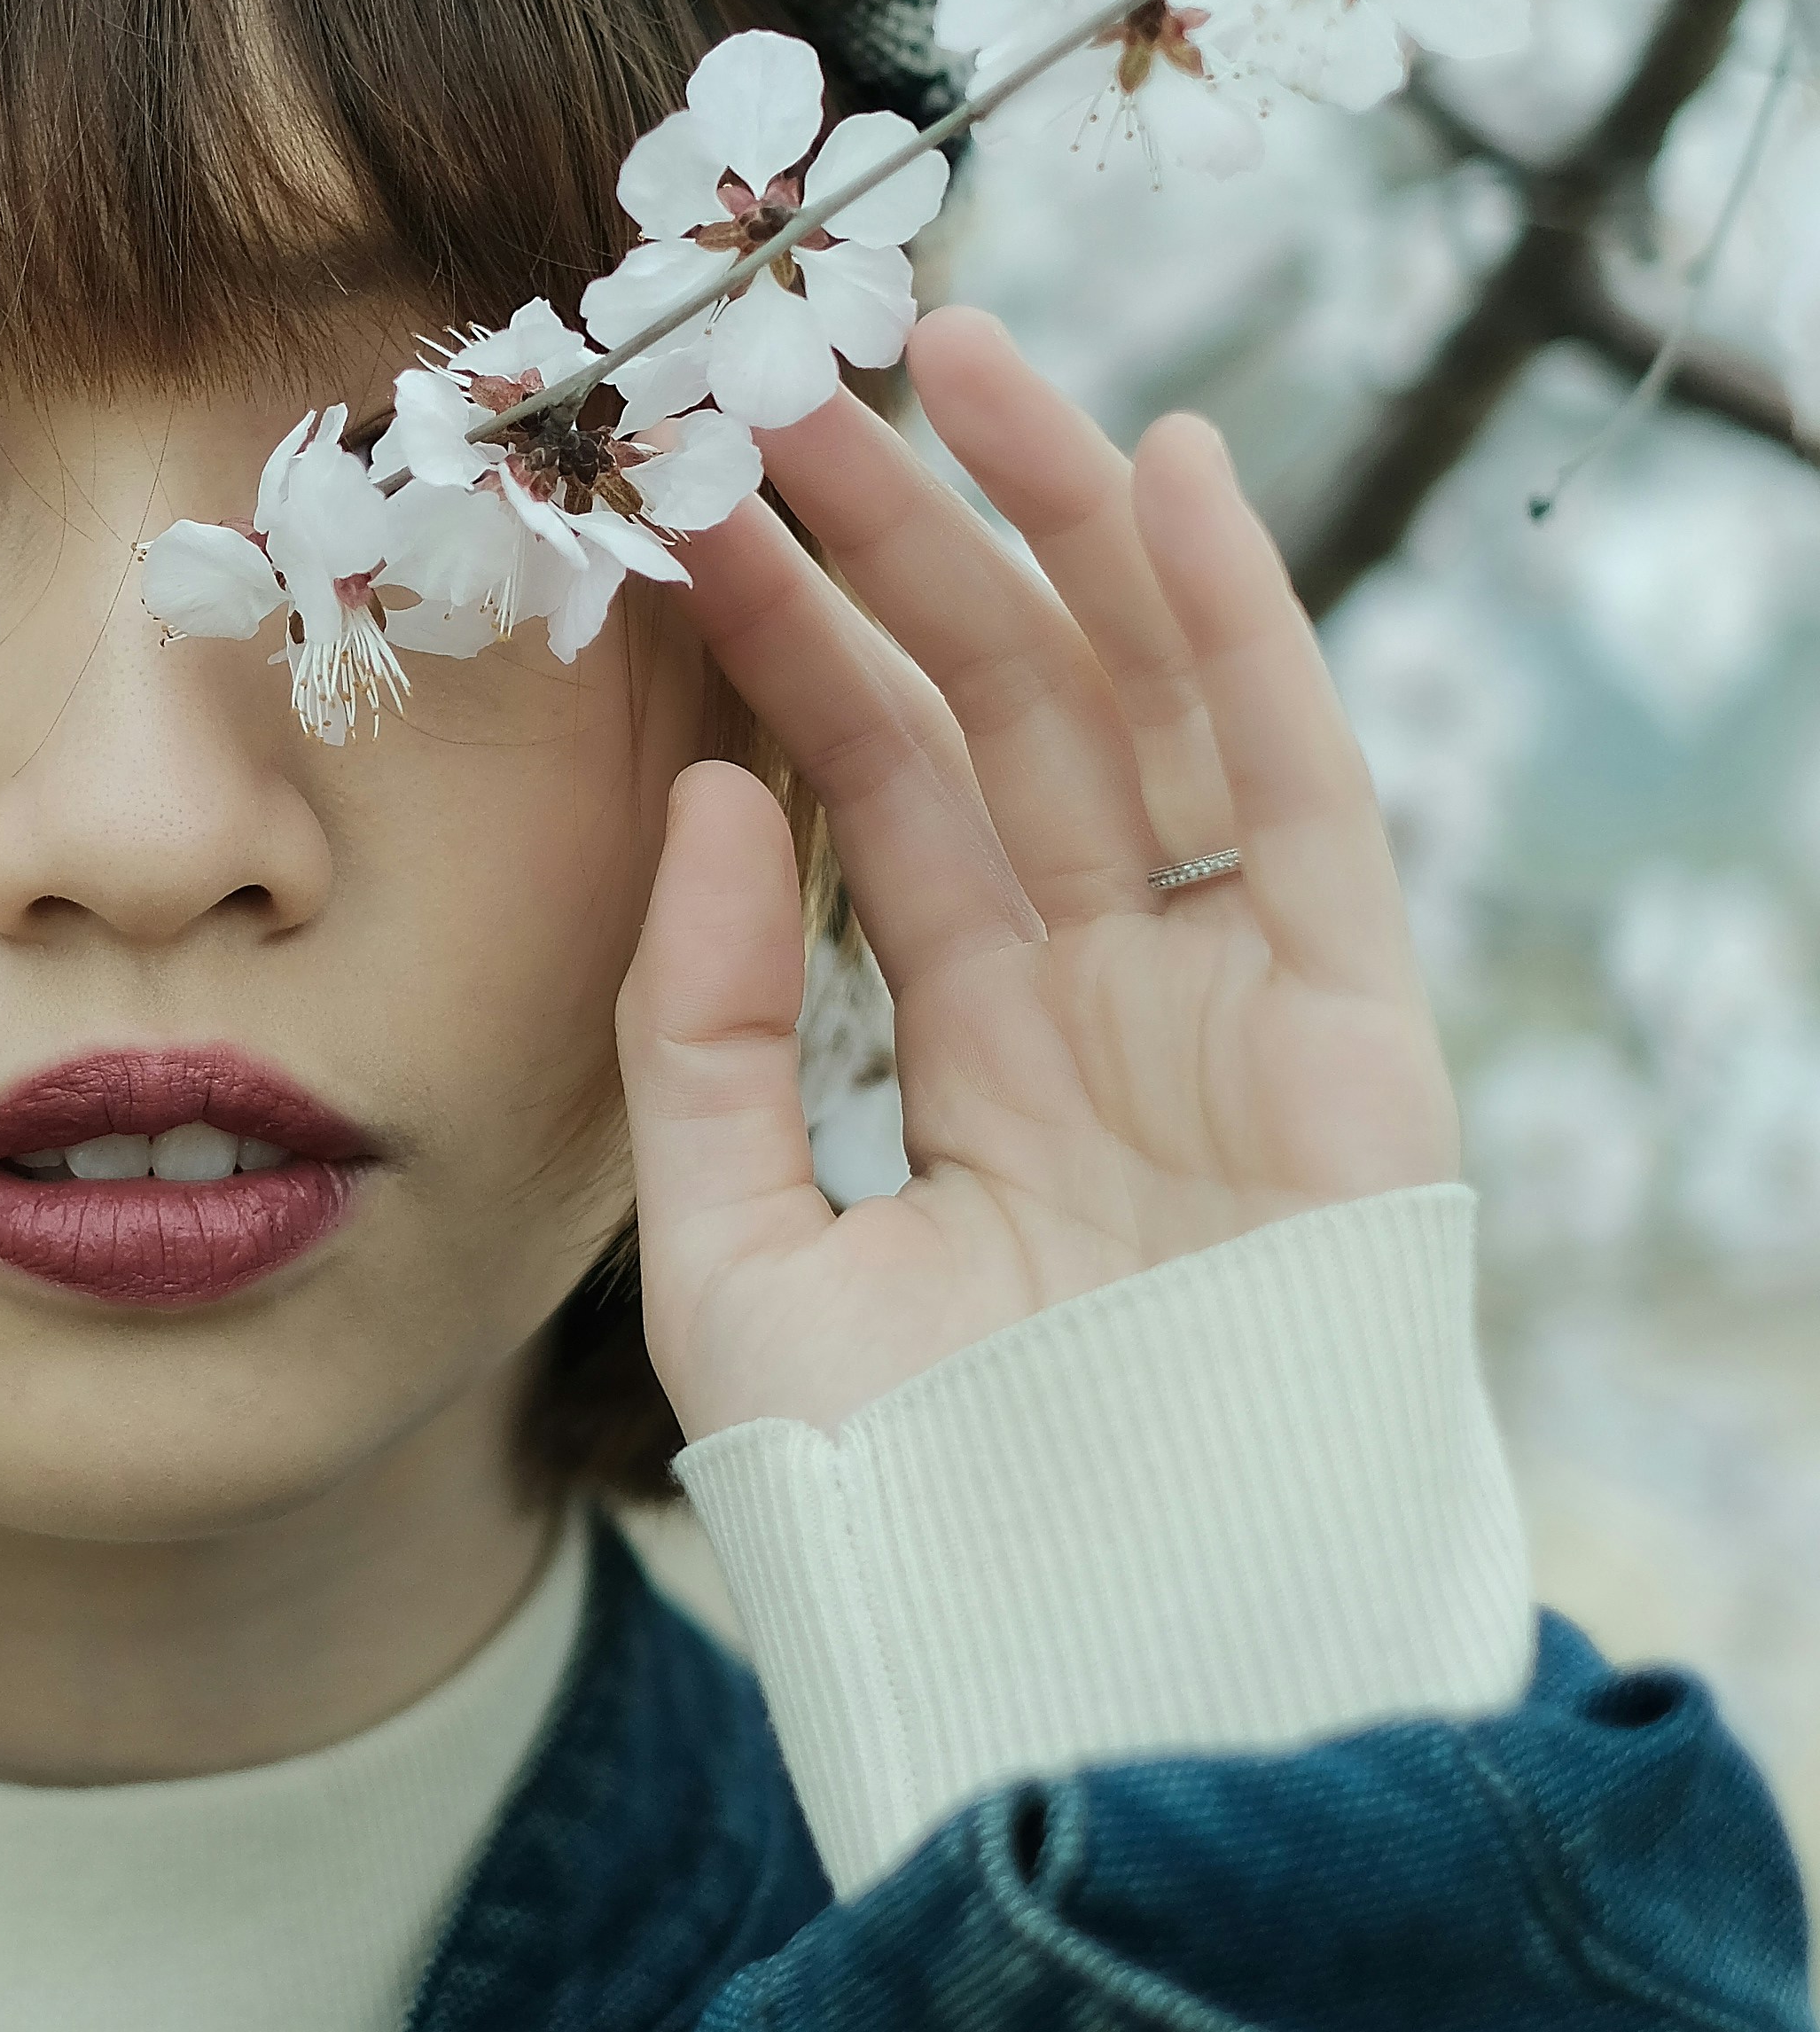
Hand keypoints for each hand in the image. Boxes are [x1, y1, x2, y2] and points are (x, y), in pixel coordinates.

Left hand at [619, 307, 1459, 1445]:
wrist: (1098, 1681)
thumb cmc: (920, 1516)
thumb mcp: (735, 1269)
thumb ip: (700, 1042)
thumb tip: (705, 799)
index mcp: (974, 1059)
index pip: (874, 796)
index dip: (784, 638)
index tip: (681, 495)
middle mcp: (1105, 1005)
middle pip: (998, 715)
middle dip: (896, 540)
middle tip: (776, 376)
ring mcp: (1230, 1007)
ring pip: (1138, 707)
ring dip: (1047, 522)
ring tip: (944, 350)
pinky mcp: (1350, 1031)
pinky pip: (1291, 791)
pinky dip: (1239, 623)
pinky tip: (1159, 469)